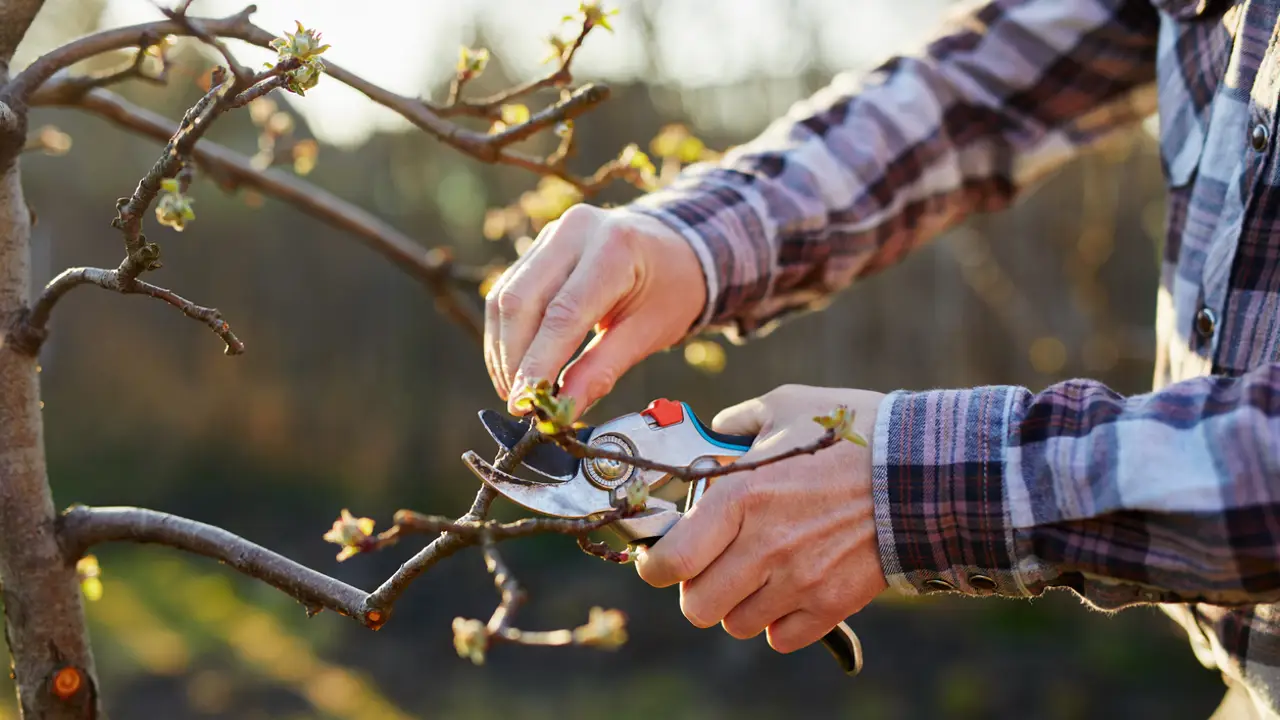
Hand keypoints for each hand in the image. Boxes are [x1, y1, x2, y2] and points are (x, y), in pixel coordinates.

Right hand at [483, 204, 706, 416]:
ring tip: (515, 391)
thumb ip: (602, 370)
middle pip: (521, 300)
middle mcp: (576, 231)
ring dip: (503, 350)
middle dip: (514, 359)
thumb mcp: (648, 333)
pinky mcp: (538, 246)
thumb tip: (562, 411)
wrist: (674, 249)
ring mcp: (553, 234)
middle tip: (519, 403)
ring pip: (506, 297)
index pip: (563, 313)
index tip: (526, 403)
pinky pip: (507, 291)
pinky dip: (505, 333)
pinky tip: (513, 365)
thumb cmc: (669, 290)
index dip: (538, 362)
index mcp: (614, 248)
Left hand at [634, 384, 888, 653]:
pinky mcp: (831, 604)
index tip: (661, 558)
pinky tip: (788, 590)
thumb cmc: (854, 433)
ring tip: (755, 575)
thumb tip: (716, 430)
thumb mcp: (787, 406)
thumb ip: (739, 421)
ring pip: (737, 624)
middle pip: (697, 606)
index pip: (670, 562)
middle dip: (697, 589)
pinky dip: (778, 622)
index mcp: (740, 497)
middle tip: (711, 566)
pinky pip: (781, 638)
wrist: (925, 470)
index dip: (655, 567)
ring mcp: (799, 581)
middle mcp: (763, 546)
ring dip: (738, 605)